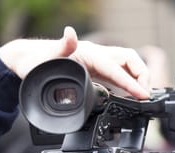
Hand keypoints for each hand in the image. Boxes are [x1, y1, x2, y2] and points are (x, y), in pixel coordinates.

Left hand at [0, 26, 149, 98]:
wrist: (28, 62)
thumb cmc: (36, 62)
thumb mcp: (46, 57)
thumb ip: (61, 47)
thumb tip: (69, 34)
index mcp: (90, 53)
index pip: (118, 69)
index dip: (132, 82)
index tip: (143, 95)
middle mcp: (98, 55)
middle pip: (131, 61)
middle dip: (143, 76)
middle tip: (145, 95)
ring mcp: (100, 63)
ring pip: (129, 67)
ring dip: (139, 79)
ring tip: (141, 96)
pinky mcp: (98, 71)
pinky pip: (121, 75)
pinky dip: (130, 84)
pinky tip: (131, 96)